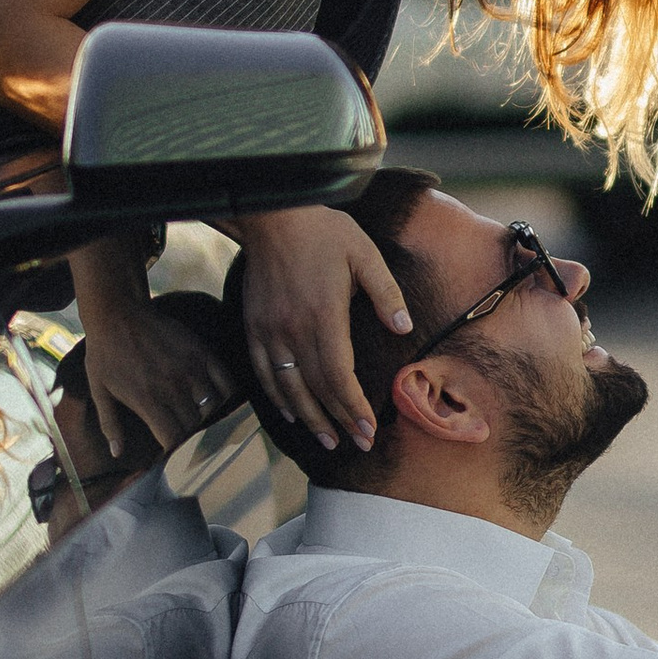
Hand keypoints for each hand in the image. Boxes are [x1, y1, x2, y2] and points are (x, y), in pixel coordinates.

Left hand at [75, 292, 231, 465]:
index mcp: (148, 401)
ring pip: (214, 408)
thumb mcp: (99, 391)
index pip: (174, 439)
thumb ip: (110, 425)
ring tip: (202, 422)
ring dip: (209, 418)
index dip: (175, 451)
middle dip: (191, 438)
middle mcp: (173, 387)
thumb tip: (116, 453)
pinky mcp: (202, 353)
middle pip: (195, 427)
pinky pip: (226, 383)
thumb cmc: (105, 354)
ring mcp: (191, 369)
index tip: (171, 452)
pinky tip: (219, 401)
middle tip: (187, 439)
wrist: (118, 313)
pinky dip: (227, 396)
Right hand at [237, 204, 417, 453]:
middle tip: (355, 445)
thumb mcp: (364, 254)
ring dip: (309, 418)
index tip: (368, 430)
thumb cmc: (323, 231)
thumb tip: (404, 327)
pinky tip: (290, 414)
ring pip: (288, 387)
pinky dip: (276, 398)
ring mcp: (270, 330)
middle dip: (338, 421)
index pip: (339, 376)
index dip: (354, 407)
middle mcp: (294, 330)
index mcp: (324, 316)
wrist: (271, 213)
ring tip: (326, 440)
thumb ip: (386, 294)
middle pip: (316, 389)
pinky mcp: (253, 326)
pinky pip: (262, 372)